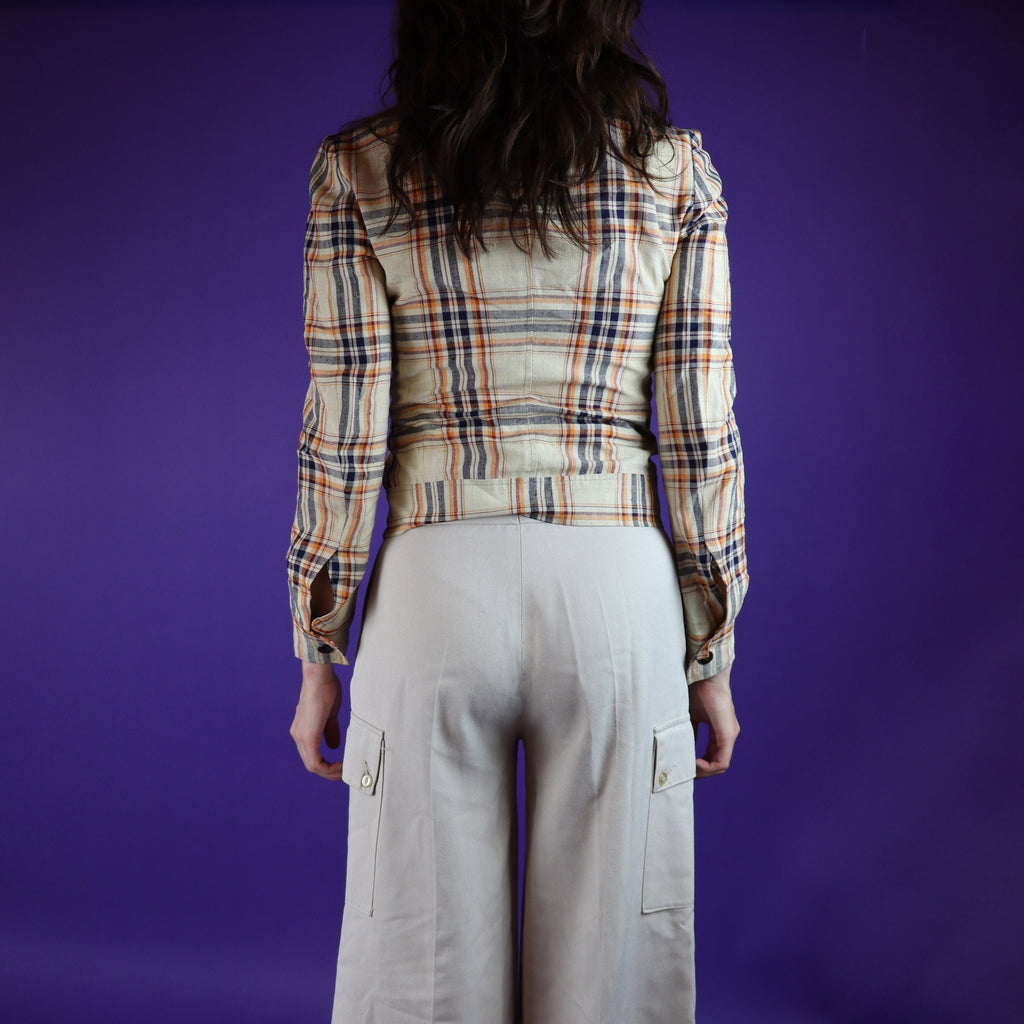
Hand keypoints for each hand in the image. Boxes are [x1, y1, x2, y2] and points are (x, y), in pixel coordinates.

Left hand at [289, 663, 343, 780]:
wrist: (319, 676)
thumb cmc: (326, 689)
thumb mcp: (330, 714)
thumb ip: (330, 731)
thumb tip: (333, 746)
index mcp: (302, 730)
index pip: (312, 755)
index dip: (326, 765)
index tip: (341, 766)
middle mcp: (298, 736)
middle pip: (311, 764)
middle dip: (328, 773)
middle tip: (344, 774)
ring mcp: (300, 737)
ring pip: (312, 765)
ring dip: (329, 773)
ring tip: (344, 772)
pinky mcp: (307, 737)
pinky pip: (315, 762)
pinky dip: (328, 768)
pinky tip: (340, 766)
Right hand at [689, 666, 739, 778]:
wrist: (704, 674)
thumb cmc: (695, 689)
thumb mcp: (689, 715)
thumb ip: (688, 731)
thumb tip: (677, 747)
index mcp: (719, 730)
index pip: (711, 756)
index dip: (698, 765)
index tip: (684, 764)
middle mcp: (727, 734)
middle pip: (717, 764)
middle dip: (700, 771)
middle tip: (685, 773)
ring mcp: (729, 734)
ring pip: (720, 764)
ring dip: (704, 771)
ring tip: (689, 769)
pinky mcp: (727, 734)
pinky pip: (721, 761)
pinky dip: (708, 767)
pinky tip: (694, 764)